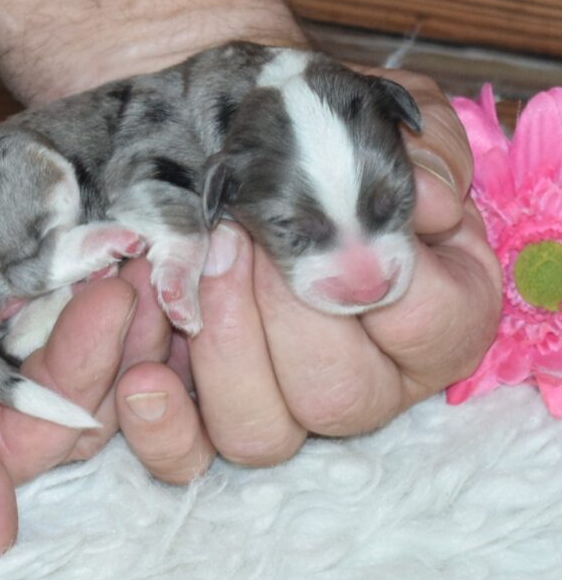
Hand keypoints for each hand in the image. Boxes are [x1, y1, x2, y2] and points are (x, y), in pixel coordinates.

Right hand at [0, 46, 164, 553]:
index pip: (25, 445)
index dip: (76, 391)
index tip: (105, 311)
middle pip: (68, 392)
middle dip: (110, 345)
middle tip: (135, 278)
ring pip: (83, 335)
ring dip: (121, 303)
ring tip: (144, 250)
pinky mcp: (20, 255)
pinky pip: (78, 276)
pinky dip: (108, 260)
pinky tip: (138, 233)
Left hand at [116, 70, 502, 476]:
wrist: (240, 142)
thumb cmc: (320, 137)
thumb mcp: (385, 124)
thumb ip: (422, 153)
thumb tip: (426, 204)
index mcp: (434, 312)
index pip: (428, 322)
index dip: (372, 266)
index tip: (322, 211)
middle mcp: (370, 376)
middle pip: (337, 395)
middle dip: (280, 307)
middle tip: (241, 234)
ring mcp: (288, 401)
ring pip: (261, 432)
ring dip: (221, 346)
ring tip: (203, 265)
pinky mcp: (213, 407)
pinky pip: (190, 455)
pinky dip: (162, 421)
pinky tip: (144, 370)